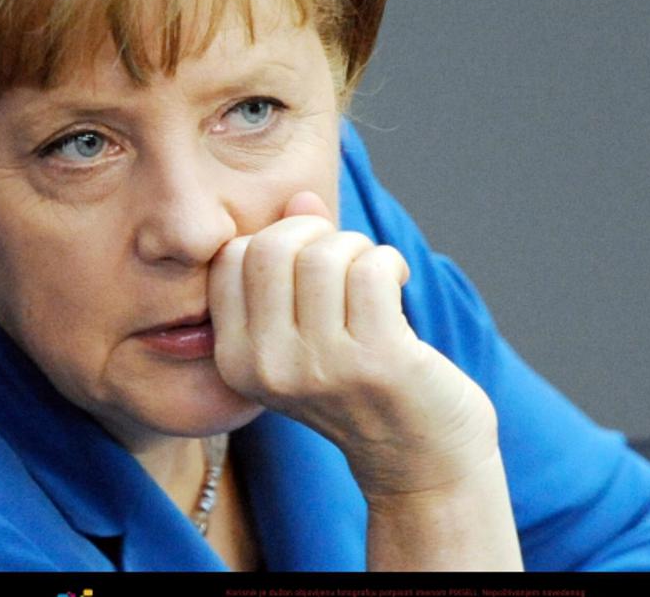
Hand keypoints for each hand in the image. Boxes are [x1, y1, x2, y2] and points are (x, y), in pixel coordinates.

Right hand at [207, 191, 499, 499]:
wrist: (418, 452)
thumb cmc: (360, 380)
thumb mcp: (307, 328)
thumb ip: (293, 263)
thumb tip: (300, 198)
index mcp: (237, 360)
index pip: (231, 258)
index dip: (276, 241)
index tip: (310, 262)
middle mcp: (268, 368)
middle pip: (271, 247)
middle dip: (317, 236)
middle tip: (346, 263)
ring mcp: (320, 368)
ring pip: (323, 254)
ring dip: (358, 249)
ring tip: (373, 277)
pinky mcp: (376, 362)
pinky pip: (371, 269)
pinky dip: (389, 262)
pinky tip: (397, 283)